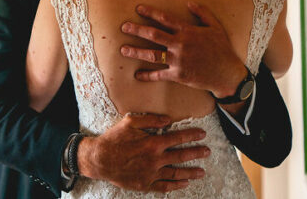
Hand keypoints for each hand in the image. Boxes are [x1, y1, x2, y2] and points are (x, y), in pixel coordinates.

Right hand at [77, 113, 208, 192]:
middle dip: (196, 153)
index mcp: (153, 143)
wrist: (99, 159)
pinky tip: (184, 183)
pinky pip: (164, 186)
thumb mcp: (130, 122)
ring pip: (176, 174)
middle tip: (207, 151)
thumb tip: (168, 119)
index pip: (177, 138)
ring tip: (202, 171)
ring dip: (191, 172)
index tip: (202, 134)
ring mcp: (151, 174)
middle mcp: (155, 160)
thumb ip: (150, 120)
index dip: (191, 136)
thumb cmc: (114, 139)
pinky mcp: (145, 184)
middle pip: (181, 156)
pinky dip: (176, 185)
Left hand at [119, 2, 247, 98]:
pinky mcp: (178, 75)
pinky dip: (147, 75)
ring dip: (136, 52)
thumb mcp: (216, 27)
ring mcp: (178, 60)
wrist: (228, 74)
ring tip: (123, 50)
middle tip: (123, 27)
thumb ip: (203, 13)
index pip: (165, 19)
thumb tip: (189, 2)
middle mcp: (180, 44)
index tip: (138, 9)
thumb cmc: (222, 49)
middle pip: (153, 35)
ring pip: (152, 55)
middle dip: (137, 30)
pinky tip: (137, 75)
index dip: (150, 13)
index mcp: (188, 31)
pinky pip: (159, 75)